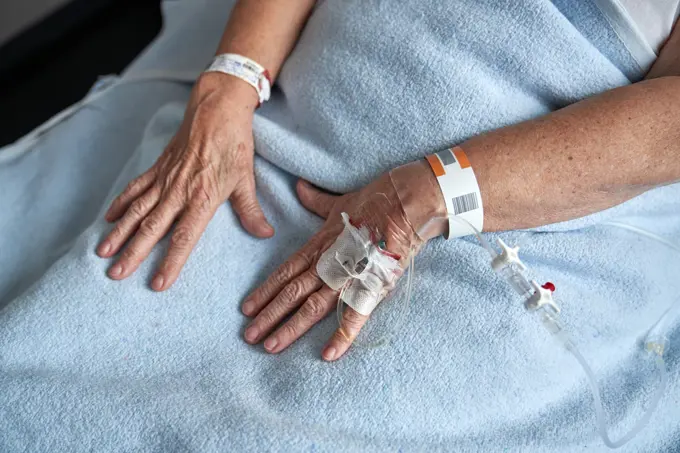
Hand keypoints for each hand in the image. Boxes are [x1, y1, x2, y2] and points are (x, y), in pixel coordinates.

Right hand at [97, 73, 273, 290]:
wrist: (217, 108)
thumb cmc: (234, 144)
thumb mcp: (246, 179)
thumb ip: (251, 211)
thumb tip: (265, 234)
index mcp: (203, 197)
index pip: (184, 237)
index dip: (171, 262)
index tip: (158, 283)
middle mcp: (179, 191)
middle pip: (152, 228)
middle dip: (133, 253)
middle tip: (116, 275)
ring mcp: (165, 178)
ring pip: (137, 210)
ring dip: (120, 233)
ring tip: (103, 253)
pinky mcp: (158, 167)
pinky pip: (136, 187)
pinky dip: (121, 203)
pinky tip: (108, 219)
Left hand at [242, 160, 446, 360]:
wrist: (407, 202)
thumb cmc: (374, 199)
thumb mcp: (339, 201)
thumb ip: (315, 200)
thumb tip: (298, 187)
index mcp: (319, 245)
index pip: (285, 272)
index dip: (265, 291)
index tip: (246, 309)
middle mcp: (328, 263)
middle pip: (291, 293)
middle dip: (269, 316)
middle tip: (249, 336)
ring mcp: (349, 276)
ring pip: (313, 306)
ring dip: (290, 328)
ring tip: (271, 347)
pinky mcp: (372, 285)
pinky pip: (355, 314)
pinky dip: (343, 335)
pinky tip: (328, 355)